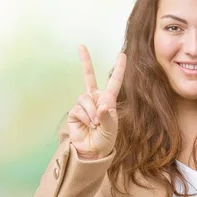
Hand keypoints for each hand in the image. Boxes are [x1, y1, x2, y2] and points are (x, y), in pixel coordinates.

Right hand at [67, 45, 125, 159]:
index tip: (122, 54)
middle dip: (85, 61)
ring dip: (91, 112)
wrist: (92, 150)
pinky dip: (85, 117)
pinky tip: (88, 125)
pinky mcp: (74, 111)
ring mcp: (84, 104)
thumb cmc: (105, 139)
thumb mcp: (111, 128)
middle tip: (81, 46)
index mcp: (109, 100)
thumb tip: (101, 106)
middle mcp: (95, 98)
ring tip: (95, 124)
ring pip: (85, 98)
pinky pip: (79, 109)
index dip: (119, 68)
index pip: (114, 81)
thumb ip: (106, 116)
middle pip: (88, 76)